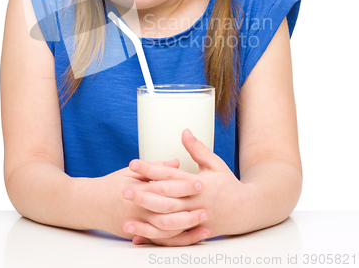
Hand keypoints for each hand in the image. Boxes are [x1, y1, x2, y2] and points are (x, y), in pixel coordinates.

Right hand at [95, 159, 205, 240]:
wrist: (89, 204)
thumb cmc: (111, 184)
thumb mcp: (129, 171)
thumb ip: (154, 168)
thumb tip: (175, 162)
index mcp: (138, 189)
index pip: (165, 187)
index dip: (184, 185)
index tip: (199, 182)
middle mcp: (138, 208)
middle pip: (168, 210)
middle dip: (189, 208)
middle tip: (206, 204)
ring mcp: (138, 224)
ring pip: (166, 229)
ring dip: (186, 227)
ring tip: (203, 223)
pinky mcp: (138, 234)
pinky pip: (160, 240)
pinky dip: (176, 240)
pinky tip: (190, 236)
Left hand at [127, 129, 249, 245]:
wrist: (246, 211)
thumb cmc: (228, 184)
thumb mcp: (215, 164)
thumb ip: (197, 149)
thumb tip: (184, 131)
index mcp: (199, 184)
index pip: (170, 176)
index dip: (151, 169)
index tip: (133, 163)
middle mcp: (195, 204)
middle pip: (165, 201)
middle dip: (144, 195)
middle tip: (124, 190)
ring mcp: (194, 221)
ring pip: (167, 223)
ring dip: (145, 221)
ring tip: (126, 217)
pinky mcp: (193, 234)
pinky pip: (171, 238)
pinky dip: (154, 238)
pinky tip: (139, 236)